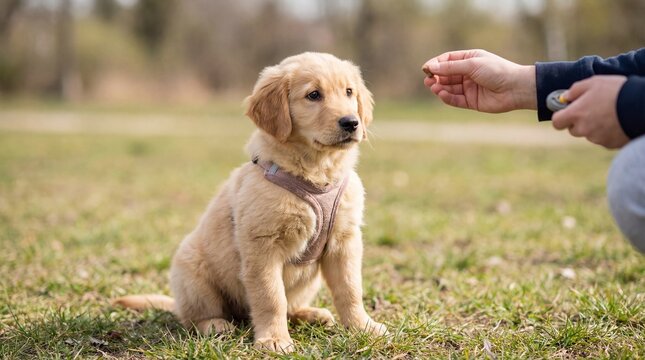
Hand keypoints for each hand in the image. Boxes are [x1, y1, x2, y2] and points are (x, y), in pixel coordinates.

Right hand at [422, 49, 536, 112]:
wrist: (515, 88)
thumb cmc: (496, 71)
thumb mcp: (472, 65)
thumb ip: (451, 67)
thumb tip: (431, 67)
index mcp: (470, 59)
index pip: (448, 60)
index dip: (436, 64)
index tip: (426, 68)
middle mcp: (468, 73)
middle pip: (446, 75)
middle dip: (436, 77)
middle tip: (428, 80)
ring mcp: (469, 88)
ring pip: (449, 88)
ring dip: (440, 88)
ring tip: (434, 87)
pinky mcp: (471, 101)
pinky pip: (455, 100)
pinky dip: (447, 97)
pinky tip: (442, 94)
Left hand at [552, 75, 628, 148]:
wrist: (641, 105)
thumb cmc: (616, 91)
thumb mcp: (594, 82)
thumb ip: (575, 90)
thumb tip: (565, 98)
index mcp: (576, 114)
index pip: (557, 122)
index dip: (561, 117)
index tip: (568, 111)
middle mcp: (583, 129)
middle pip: (573, 129)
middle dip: (579, 121)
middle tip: (593, 110)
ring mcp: (597, 138)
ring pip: (589, 134)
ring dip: (595, 127)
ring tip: (610, 114)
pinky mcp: (610, 144)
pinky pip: (604, 139)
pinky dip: (608, 132)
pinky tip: (617, 121)